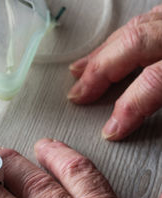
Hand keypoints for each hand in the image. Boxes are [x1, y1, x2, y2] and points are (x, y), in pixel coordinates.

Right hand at [68, 5, 161, 140]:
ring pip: (131, 30)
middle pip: (132, 45)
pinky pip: (139, 21)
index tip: (112, 129)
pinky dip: (116, 38)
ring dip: (100, 53)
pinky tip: (107, 47)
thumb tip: (150, 141)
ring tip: (79, 71)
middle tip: (79, 95)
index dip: (129, 107)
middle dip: (98, 73)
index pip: (154, 80)